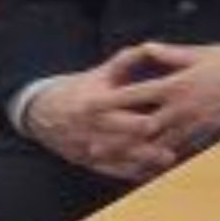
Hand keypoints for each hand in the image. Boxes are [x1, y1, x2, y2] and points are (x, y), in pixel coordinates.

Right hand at [13, 66, 166, 179]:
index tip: (168, 120)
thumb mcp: (100, 73)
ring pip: (120, 159)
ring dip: (144, 162)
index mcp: (96, 103)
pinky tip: (155, 173)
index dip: (144, 117)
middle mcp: (91, 127)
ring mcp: (89, 146)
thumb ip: (126, 61)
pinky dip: (134, 173)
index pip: (122, 112)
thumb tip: (149, 47)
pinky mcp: (89, 162)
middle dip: (146, 144)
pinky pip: (113, 171)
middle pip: (122, 140)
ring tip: (171, 161)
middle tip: (174, 147)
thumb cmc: (83, 89)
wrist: (45, 113)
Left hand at [93, 40, 219, 162]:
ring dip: (134, 156)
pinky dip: (162, 161)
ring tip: (114, 165)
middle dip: (115, 140)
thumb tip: (146, 49)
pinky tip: (148, 169)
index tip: (88, 109)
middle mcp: (183, 107)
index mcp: (177, 84)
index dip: (110, 103)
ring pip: (159, 145)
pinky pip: (181, 151)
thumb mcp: (200, 52)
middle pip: (140, 128)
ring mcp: (196, 124)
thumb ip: (169, 53)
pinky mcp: (208, 134)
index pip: (135, 95)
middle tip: (92, 149)